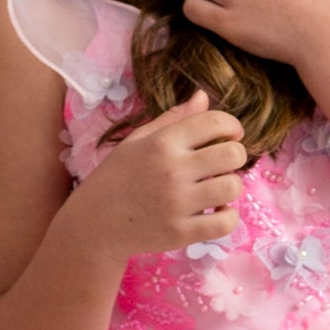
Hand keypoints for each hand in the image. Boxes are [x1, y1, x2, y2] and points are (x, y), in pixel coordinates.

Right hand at [76, 95, 248, 255]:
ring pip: (233, 187)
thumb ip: (172, 119)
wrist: (94, 224)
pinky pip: (225, 222)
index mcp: (162, 143)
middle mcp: (172, 170)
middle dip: (234, 155)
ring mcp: (177, 203)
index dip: (231, 125)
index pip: (215, 121)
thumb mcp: (137, 141)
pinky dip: (228, 216)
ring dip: (230, 186)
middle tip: (222, 164)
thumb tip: (202, 96)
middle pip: (232, 154)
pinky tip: (216, 211)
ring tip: (216, 188)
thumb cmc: (116, 178)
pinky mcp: (181, 233)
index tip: (230, 135)